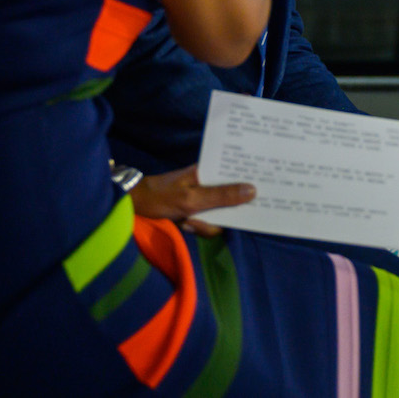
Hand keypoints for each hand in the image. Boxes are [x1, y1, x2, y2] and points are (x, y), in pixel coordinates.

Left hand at [129, 165, 254, 236]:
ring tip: (187, 221)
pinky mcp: (198, 212)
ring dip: (206, 224)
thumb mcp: (192, 198)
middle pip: (234, 200)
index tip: (265, 192)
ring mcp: (205, 199)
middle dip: (224, 214)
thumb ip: (222, 195)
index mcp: (211, 170)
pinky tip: (185, 225)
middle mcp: (211, 183)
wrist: (134, 208)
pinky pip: (211, 223)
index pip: (239, 173)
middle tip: (205, 217)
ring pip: (222, 216)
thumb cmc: (161, 196)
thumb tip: (253, 190)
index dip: (252, 183)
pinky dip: (200, 228)